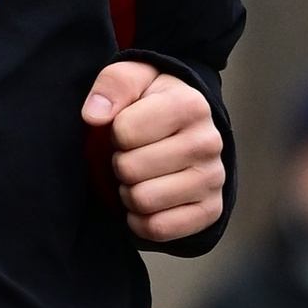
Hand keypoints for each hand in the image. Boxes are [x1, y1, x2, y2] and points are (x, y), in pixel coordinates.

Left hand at [82, 58, 225, 242]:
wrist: (187, 131)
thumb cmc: (151, 104)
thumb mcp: (132, 79)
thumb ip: (112, 86)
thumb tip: (94, 115)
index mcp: (190, 105)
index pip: (123, 132)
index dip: (115, 133)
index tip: (127, 129)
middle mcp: (208, 142)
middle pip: (130, 170)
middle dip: (121, 165)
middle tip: (132, 156)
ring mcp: (213, 179)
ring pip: (143, 201)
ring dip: (129, 193)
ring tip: (140, 177)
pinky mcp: (210, 211)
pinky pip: (158, 228)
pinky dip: (141, 220)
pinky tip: (147, 201)